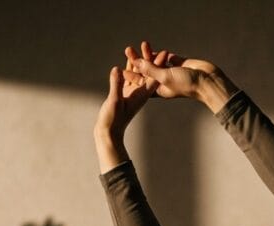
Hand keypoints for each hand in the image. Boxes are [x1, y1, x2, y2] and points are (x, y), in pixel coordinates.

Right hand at [94, 46, 168, 169]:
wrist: (109, 133)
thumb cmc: (113, 120)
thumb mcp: (115, 101)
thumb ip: (117, 85)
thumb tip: (117, 69)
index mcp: (141, 95)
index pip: (154, 78)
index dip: (159, 65)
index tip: (165, 52)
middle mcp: (139, 93)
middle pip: (147, 73)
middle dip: (149, 59)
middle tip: (150, 44)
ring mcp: (132, 93)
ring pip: (137, 73)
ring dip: (139, 61)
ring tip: (141, 46)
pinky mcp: (124, 94)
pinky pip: (128, 78)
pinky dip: (129, 68)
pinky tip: (129, 59)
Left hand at [126, 43, 238, 112]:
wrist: (208, 81)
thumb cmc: (187, 84)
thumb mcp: (165, 77)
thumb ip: (150, 69)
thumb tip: (136, 62)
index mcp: (159, 90)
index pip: (142, 83)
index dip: (132, 76)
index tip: (122, 69)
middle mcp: (164, 82)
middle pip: (148, 71)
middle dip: (138, 61)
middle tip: (128, 50)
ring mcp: (173, 73)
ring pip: (157, 63)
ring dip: (150, 54)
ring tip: (142, 44)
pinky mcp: (180, 65)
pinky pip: (168, 59)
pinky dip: (162, 54)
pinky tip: (156, 49)